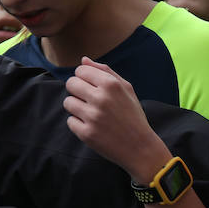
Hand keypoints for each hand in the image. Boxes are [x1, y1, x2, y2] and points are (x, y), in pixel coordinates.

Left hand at [63, 57, 168, 181]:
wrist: (140, 147)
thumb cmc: (132, 115)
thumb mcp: (126, 89)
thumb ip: (105, 71)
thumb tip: (83, 60)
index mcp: (111, 84)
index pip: (80, 70)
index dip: (84, 78)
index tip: (91, 87)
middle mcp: (101, 98)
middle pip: (71, 84)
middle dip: (77, 90)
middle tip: (89, 100)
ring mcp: (93, 117)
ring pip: (68, 102)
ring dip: (76, 107)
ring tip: (91, 114)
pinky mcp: (86, 133)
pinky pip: (70, 121)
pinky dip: (78, 124)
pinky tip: (92, 126)